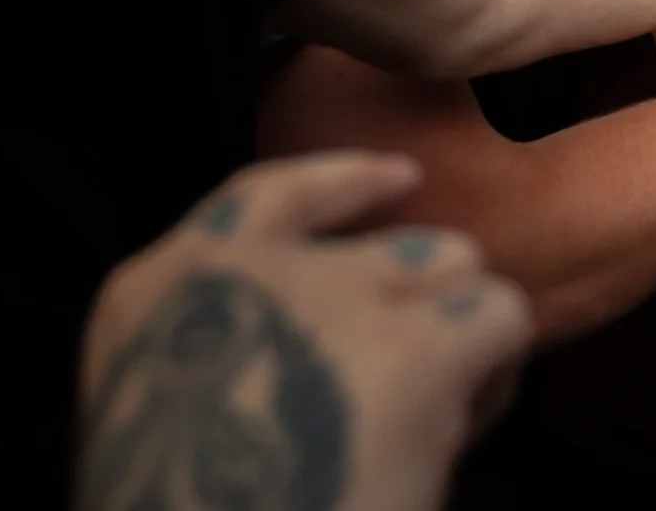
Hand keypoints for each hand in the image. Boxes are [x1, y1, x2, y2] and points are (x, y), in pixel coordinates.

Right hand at [76, 153, 532, 510]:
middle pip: (385, 242)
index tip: (400, 176)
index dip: (344, 182)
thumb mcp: (162, 409)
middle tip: (415, 378)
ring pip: (454, 265)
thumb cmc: (191, 501)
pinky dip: (493, 377)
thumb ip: (227, 342)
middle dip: (416, 301)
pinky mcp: (414, 348)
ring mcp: (333, 297)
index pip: (262, 197)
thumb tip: (325, 331)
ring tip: (429, 420)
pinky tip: (456, 437)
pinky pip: (501, 316)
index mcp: (154, 292)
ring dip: (456, 335)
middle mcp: (241, 269)